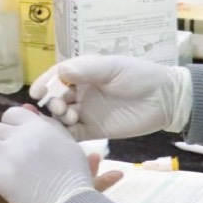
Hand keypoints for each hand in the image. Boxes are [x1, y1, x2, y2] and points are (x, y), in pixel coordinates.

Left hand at [0, 108, 119, 202]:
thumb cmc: (76, 179)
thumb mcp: (69, 146)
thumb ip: (51, 129)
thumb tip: (34, 114)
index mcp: (38, 127)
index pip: (12, 113)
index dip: (8, 126)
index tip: (11, 139)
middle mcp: (20, 136)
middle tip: (1, 157)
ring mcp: (7, 154)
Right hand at [29, 55, 192, 140]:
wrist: (165, 99)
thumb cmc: (139, 76)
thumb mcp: (113, 67)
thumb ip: (87, 69)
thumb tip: (61, 72)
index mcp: (83, 73)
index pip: (57, 77)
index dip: (44, 83)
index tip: (37, 93)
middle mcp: (81, 92)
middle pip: (56, 97)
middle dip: (53, 102)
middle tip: (61, 107)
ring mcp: (86, 111)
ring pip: (62, 116)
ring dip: (59, 118)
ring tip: (70, 117)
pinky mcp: (94, 130)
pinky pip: (73, 134)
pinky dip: (65, 135)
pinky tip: (67, 134)